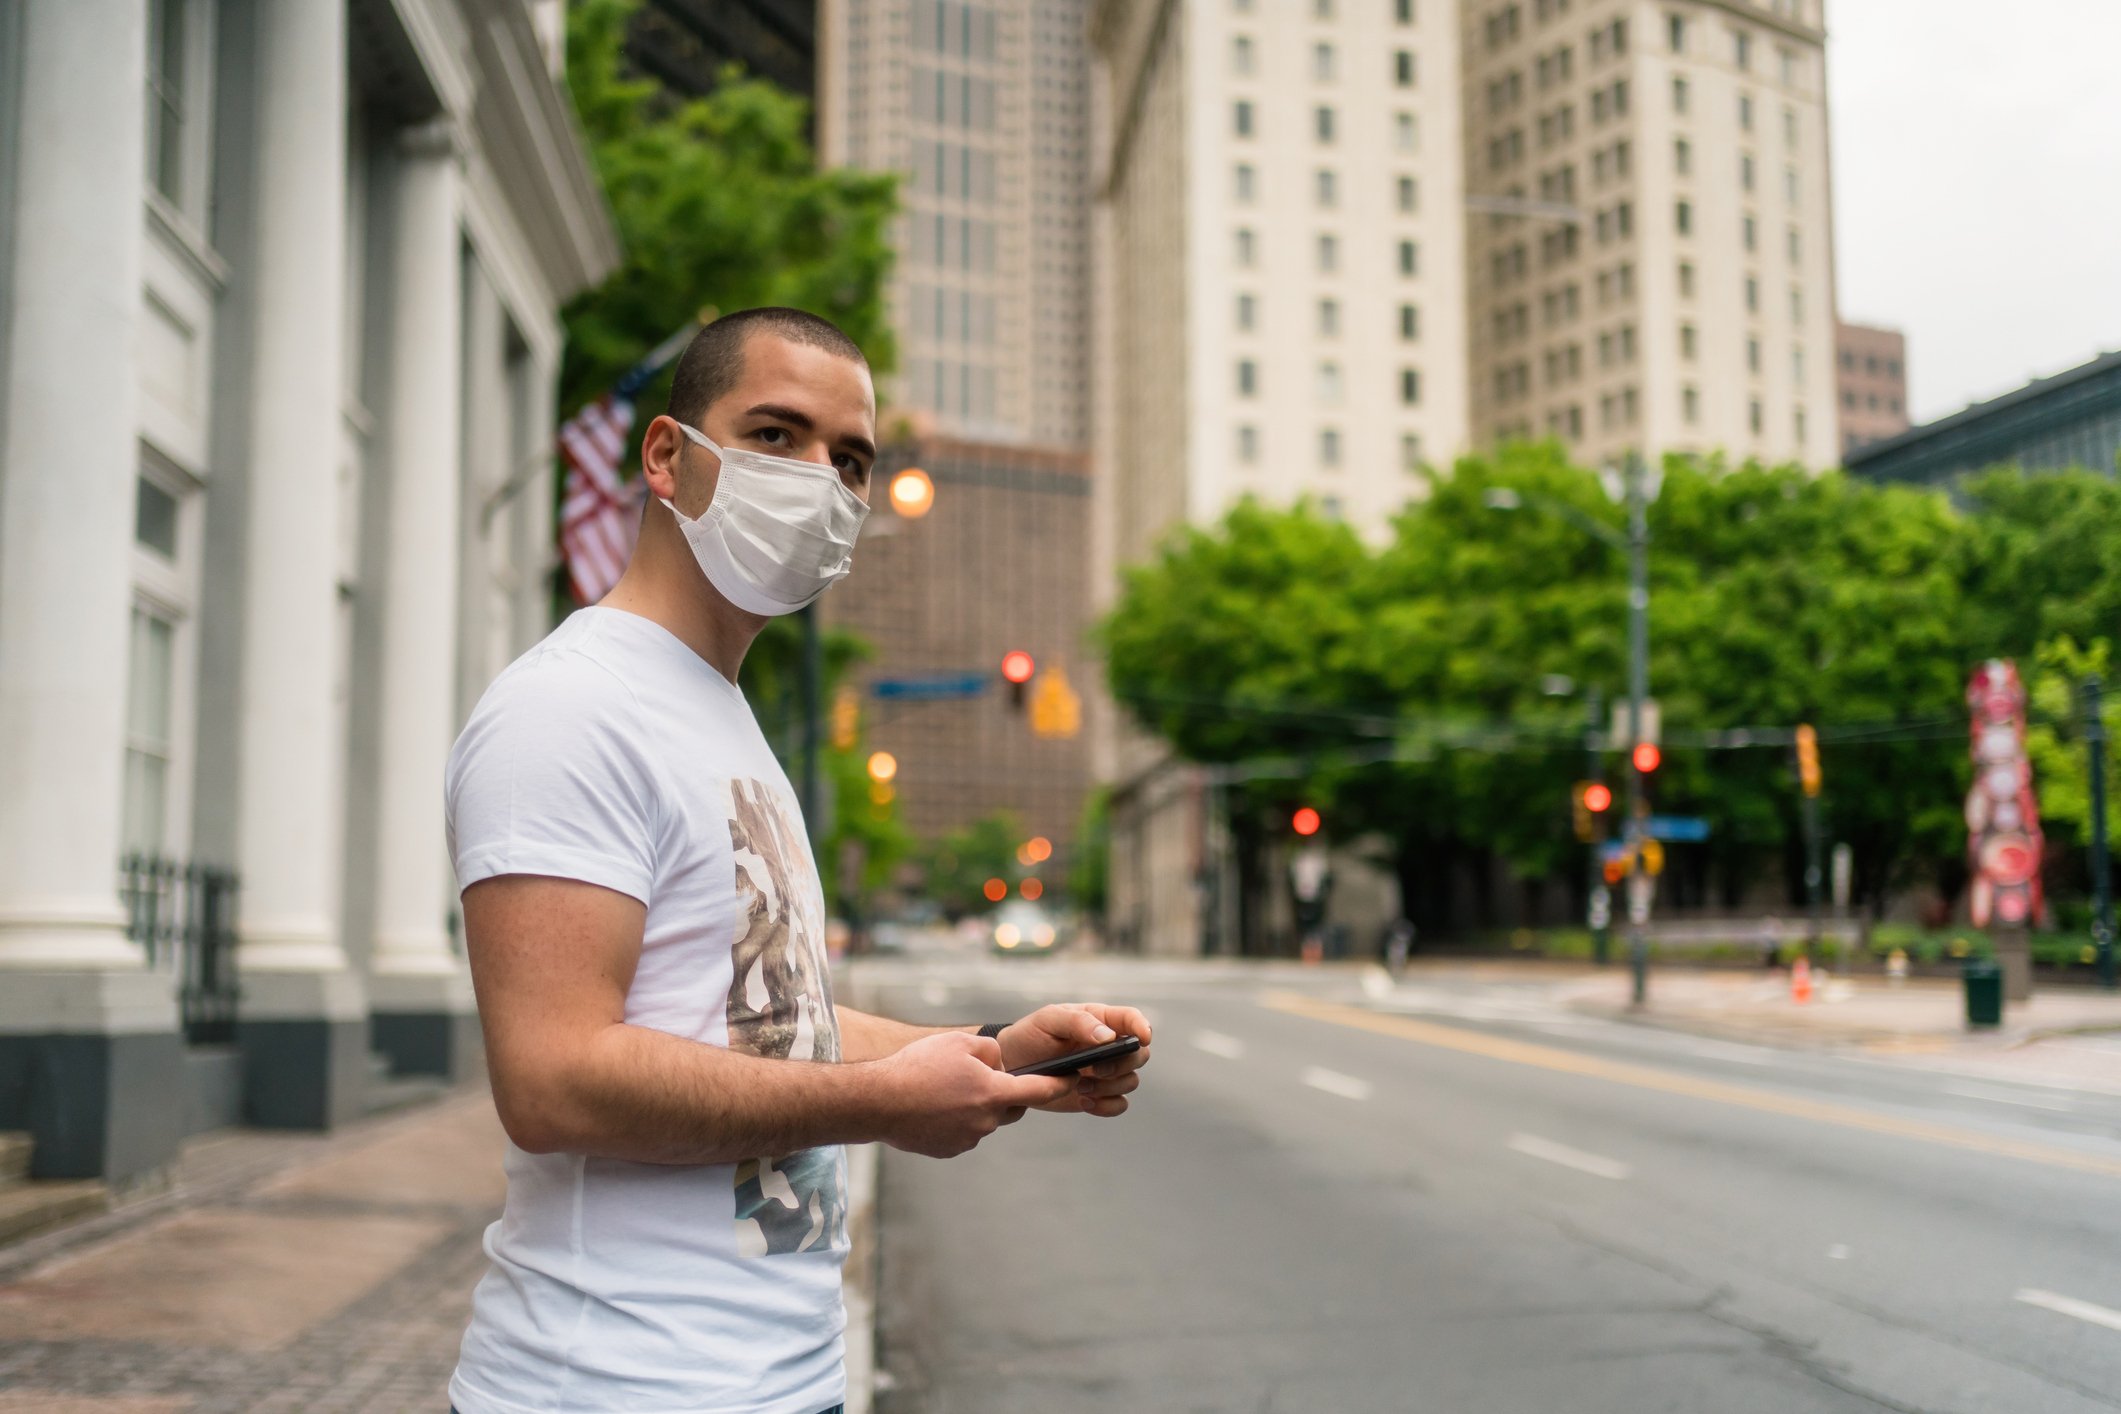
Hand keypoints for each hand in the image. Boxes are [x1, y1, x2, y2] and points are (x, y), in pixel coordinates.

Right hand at [870, 1031, 1073, 1157]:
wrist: (878, 1101)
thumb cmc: (918, 1067)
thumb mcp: (958, 1043)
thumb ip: (990, 1052)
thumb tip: (1001, 1064)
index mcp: (992, 1092)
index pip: (1039, 1091)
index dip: (1060, 1084)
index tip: (1075, 1079)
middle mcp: (985, 1120)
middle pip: (1011, 1107)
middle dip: (1006, 1093)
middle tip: (983, 1077)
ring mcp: (968, 1139)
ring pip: (986, 1119)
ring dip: (977, 1106)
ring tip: (947, 1089)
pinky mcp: (950, 1150)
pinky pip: (964, 1132)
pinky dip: (957, 1120)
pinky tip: (935, 1106)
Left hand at [997, 1003, 1153, 1116]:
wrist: (1011, 1067)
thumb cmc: (1030, 1036)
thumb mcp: (1048, 1020)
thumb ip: (1077, 1023)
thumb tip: (1107, 1036)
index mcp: (1099, 1020)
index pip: (1131, 1018)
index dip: (1142, 1026)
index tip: (1142, 1038)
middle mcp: (1108, 1046)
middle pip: (1139, 1054)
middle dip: (1122, 1064)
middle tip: (1095, 1069)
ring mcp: (1105, 1072)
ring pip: (1131, 1081)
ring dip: (1110, 1087)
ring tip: (1080, 1087)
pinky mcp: (1098, 1095)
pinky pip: (1119, 1104)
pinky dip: (1106, 1106)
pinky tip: (1083, 1102)